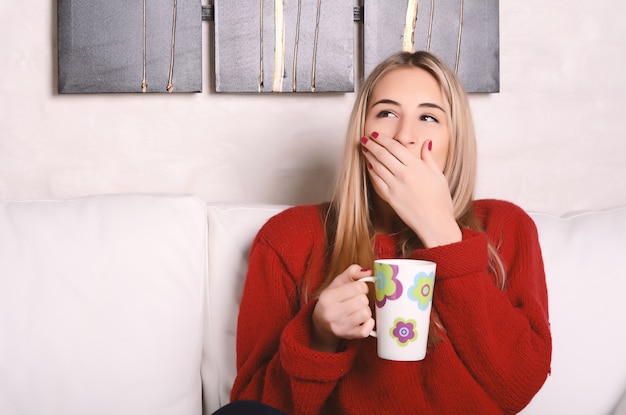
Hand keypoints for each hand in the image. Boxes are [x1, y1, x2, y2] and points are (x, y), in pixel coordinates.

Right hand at [311, 265, 374, 351]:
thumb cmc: (332, 300)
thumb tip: (368, 271)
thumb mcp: (337, 283)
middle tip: (356, 301)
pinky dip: (369, 324)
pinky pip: (367, 330)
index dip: (362, 287)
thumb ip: (352, 272)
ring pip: (366, 314)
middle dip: (363, 299)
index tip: (357, 290)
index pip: (358, 287)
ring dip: (365, 310)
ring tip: (358, 310)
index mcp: (328, 297)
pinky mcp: (348, 336)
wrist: (320, 324)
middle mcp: (332, 313)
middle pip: (363, 300)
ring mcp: (340, 326)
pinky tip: (362, 321)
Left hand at [361, 132, 461, 246]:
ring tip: (364, 150)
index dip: (382, 139)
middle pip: (382, 154)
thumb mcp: (438, 175)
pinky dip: (371, 173)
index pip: (394, 147)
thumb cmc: (441, 200)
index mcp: (416, 166)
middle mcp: (403, 174)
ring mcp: (395, 186)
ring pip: (377, 167)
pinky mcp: (390, 197)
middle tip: (364, 139)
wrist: (435, 223)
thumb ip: (429, 158)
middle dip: (371, 145)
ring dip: (369, 156)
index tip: (375, 134)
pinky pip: (376, 182)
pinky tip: (369, 167)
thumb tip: (426, 143)